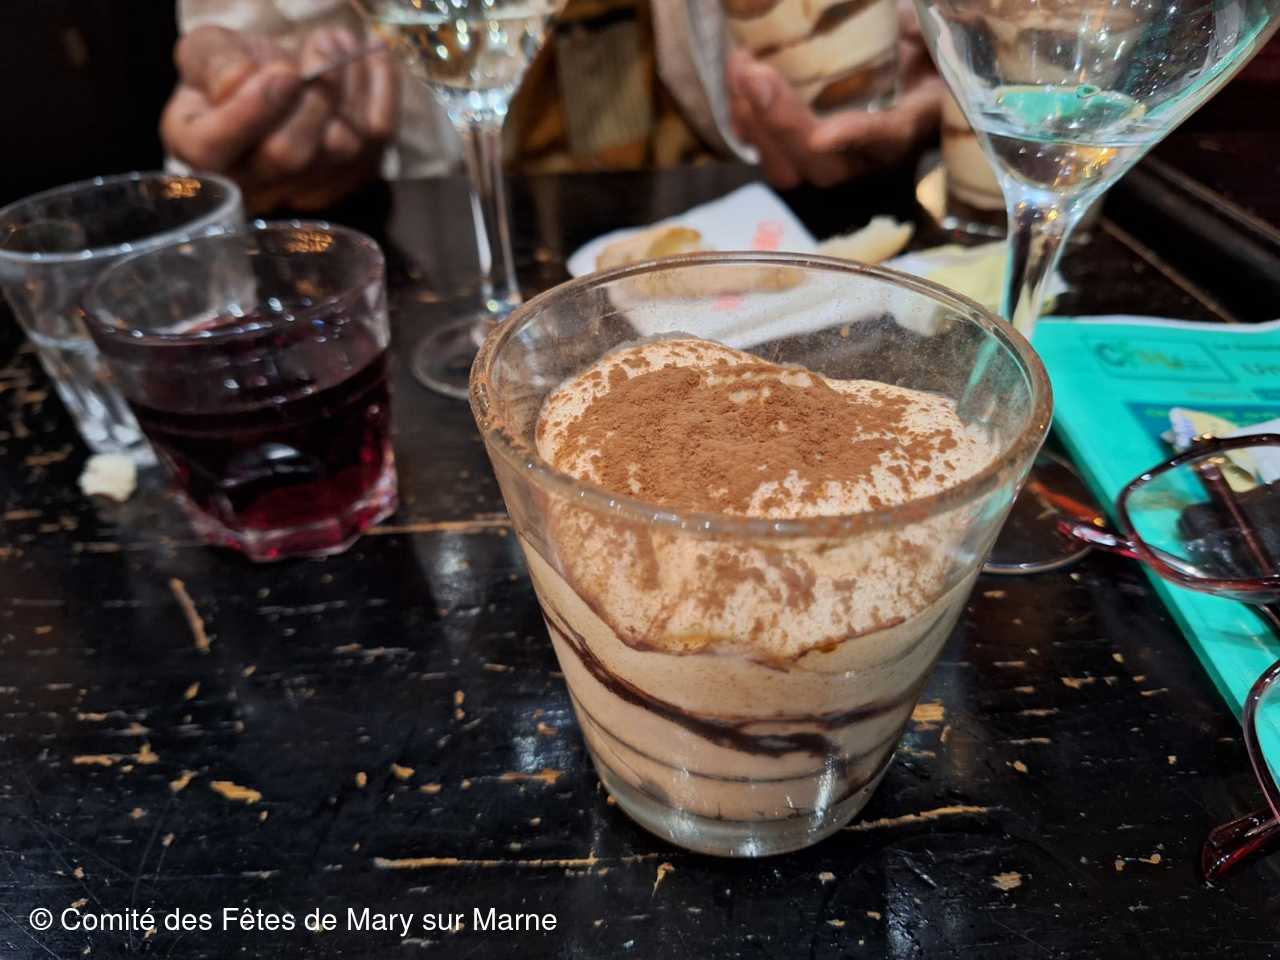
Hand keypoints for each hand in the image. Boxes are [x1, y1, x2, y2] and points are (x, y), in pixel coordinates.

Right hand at [160, 25, 396, 210]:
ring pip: (340, 148)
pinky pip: (377, 140)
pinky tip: (373, 55)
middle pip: (289, 155)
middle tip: (323, 43)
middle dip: (313, 94)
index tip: (283, 72)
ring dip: (349, 84)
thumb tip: (242, 80)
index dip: (253, 111)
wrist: (273, 83)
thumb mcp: (205, 51)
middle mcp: (252, 184)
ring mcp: (306, 188)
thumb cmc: (231, 69)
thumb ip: (213, 62)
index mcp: (200, 153)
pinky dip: (382, 91)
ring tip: (338, 41)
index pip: (215, 150)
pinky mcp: (351, 176)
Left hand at [727, 2, 943, 188]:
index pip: (886, 137)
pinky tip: (737, 72)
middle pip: (822, 167)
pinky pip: (763, 150)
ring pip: (785, 167)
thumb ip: (914, 29)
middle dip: (782, 125)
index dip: (855, 137)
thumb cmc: (913, 49)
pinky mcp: (794, 152)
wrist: (898, 65)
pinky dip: (742, 115)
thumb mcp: (924, 33)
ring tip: (741, 66)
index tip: (822, 136)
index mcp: (908, 124)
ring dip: (754, 121)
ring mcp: (826, 161)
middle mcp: (865, 157)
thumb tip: (902, 22)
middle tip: (755, 74)